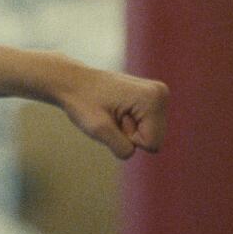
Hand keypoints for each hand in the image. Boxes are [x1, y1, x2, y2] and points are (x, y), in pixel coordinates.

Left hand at [49, 62, 168, 159]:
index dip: (129, 139)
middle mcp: (160, 94)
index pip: (152, 144)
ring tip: (112, 112)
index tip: (112, 119)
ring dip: (128, 130)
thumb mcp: (99, 130)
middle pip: (154, 139)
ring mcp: (157, 94)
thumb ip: (122, 147)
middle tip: (111, 116)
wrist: (71, 81)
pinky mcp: (151, 97)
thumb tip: (135, 152)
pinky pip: (146, 126)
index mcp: (153, 99)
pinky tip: (116, 109)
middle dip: (130, 135)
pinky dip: (129, 124)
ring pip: (150, 134)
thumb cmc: (82, 102)